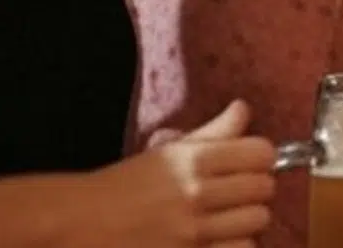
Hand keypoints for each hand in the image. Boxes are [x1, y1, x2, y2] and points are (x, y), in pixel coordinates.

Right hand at [81, 100, 274, 246]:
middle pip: (264, 189)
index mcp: (193, 160)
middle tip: (236, 194)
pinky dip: (233, 246)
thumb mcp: (168, 152)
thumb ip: (213, 133)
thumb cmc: (124, 187)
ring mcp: (191, 232)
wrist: (78, 224)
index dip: (260, 158)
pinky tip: (217, 240)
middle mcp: (196, 194)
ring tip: (226, 220)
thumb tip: (243, 109)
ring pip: (257, 223)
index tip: (249, 165)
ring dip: (246, 222)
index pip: (262, 153)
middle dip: (255, 190)